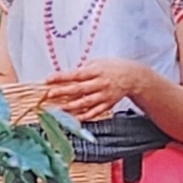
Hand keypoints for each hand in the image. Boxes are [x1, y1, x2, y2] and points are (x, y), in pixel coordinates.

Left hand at [43, 59, 157, 121]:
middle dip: (63, 92)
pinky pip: (94, 112)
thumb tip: (66, 75)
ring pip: (85, 103)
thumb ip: (83, 69)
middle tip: (50, 94)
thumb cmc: (112, 68)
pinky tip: (73, 119)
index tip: (48, 79)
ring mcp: (104, 95)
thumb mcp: (98, 63)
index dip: (62, 77)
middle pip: (79, 89)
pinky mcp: (107, 104)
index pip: (76, 74)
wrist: (133, 76)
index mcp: (96, 71)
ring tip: (58, 109)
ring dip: (71, 107)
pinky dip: (84, 116)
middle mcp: (100, 84)